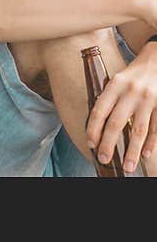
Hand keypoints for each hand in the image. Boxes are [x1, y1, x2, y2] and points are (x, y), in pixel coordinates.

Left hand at [86, 42, 156, 172]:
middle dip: (108, 143)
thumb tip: (95, 125)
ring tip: (127, 166)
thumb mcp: (116, 80)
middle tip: (104, 159)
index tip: (91, 144)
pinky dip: (151, 143)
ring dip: (131, 150)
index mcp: (115, 85)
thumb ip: (107, 99)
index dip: (93, 129)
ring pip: (138, 129)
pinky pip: (156, 128)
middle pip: (116, 122)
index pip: (99, 110)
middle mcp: (130, 92)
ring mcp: (148, 100)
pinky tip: (145, 155)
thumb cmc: (133, 74)